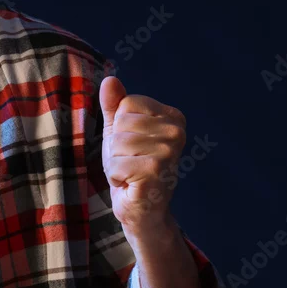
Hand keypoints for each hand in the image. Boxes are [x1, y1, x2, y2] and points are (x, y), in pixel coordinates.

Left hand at [99, 76, 185, 236]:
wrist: (141, 208)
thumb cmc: (131, 166)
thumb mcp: (119, 131)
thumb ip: (114, 105)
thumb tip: (110, 80)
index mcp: (173, 117)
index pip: (127, 104)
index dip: (119, 126)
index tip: (132, 145)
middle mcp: (177, 132)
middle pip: (121, 123)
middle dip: (115, 146)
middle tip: (130, 162)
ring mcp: (168, 152)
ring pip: (116, 143)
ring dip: (115, 162)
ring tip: (130, 173)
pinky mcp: (155, 172)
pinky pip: (115, 164)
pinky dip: (115, 177)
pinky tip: (130, 184)